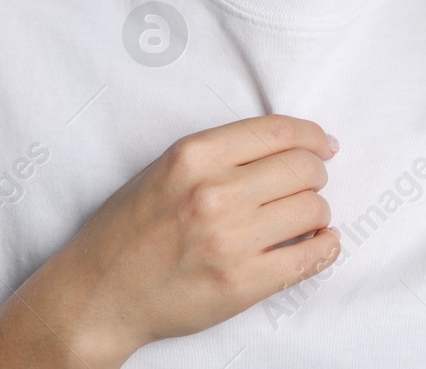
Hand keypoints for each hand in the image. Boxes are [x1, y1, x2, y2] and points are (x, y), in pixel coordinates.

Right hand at [48, 114, 340, 355]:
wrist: (99, 293)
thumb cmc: (129, 229)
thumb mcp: (165, 168)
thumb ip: (221, 153)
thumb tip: (289, 146)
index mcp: (195, 155)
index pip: (280, 132)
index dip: (312, 137)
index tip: (323, 145)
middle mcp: (214, 192)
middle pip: (304, 169)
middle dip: (315, 174)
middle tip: (309, 184)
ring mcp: (230, 240)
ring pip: (314, 209)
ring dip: (316, 212)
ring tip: (303, 219)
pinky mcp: (242, 283)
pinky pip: (312, 256)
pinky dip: (325, 247)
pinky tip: (318, 243)